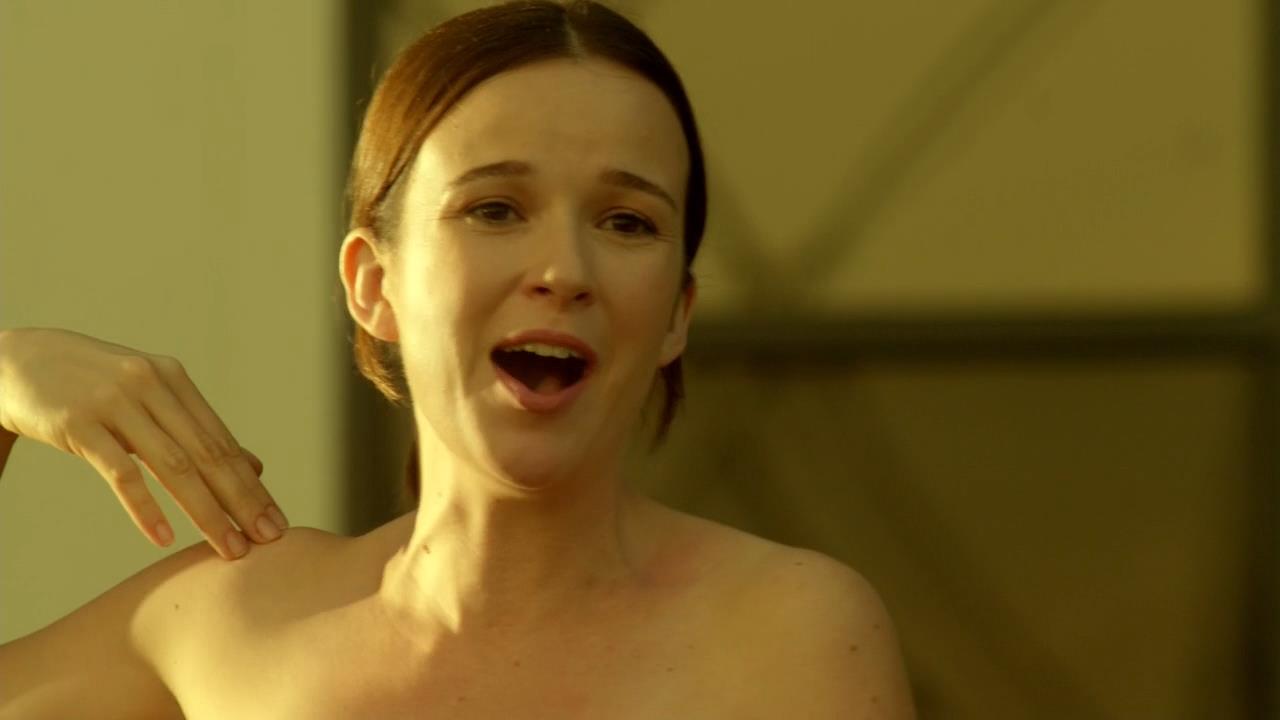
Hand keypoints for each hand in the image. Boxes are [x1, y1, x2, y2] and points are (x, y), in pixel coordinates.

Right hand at [0, 327, 286, 559]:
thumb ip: (197, 431)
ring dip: (206, 512)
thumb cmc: (91, 387)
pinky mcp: (78, 422)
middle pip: (207, 455)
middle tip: (268, 541)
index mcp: (174, 380)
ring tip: (229, 548)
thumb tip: (255, 468)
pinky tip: (165, 537)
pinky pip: (119, 472)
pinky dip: (145, 507)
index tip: (277, 522)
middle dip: (242, 502)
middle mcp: (152, 386)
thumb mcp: (149, 399)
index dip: (252, 485)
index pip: (222, 442)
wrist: (15, 361)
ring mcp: (115, 402)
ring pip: (173, 466)